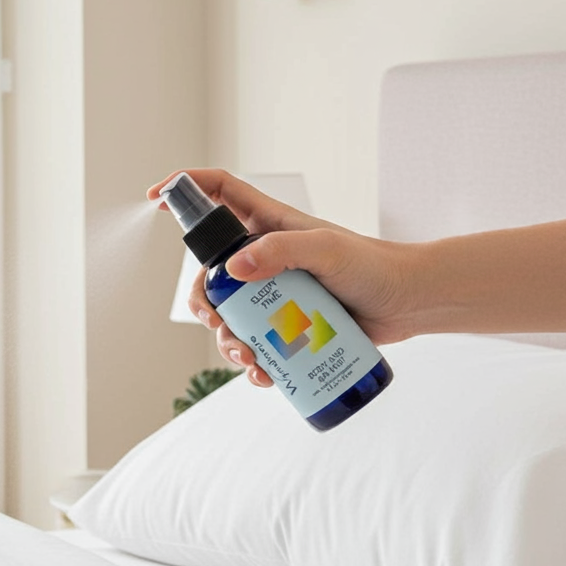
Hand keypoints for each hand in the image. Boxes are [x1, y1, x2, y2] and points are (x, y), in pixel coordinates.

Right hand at [148, 169, 417, 386]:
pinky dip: (251, 363)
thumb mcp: (327, 251)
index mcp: (268, 224)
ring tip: (249, 361)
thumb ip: (282, 251)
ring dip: (226, 341)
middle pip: (209, 272)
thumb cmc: (374, 266)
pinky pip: (254, 343)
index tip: (155, 197)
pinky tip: (264, 377)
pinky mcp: (286, 323)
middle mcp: (264, 256)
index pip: (218, 192)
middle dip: (203, 302)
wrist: (411, 303)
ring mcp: (273, 291)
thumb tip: (232, 271)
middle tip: (217, 322)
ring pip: (227, 315)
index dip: (185, 189)